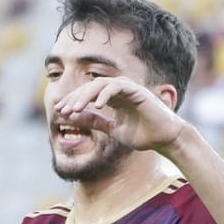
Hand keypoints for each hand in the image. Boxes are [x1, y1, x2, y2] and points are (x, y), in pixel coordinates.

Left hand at [52, 76, 189, 155]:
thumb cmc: (142, 135)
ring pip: (100, 84)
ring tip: (74, 109)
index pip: (87, 95)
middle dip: (74, 98)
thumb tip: (74, 118)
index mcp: (112, 98)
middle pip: (90, 87)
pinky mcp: (137, 91)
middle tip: (62, 110)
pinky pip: (116, 87)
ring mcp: (128, 89)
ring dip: (85, 96)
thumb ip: (95, 122)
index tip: (59, 111)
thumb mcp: (112, 129)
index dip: (72, 101)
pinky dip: (104, 94)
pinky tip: (95, 106)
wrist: (164, 139)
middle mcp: (118, 91)